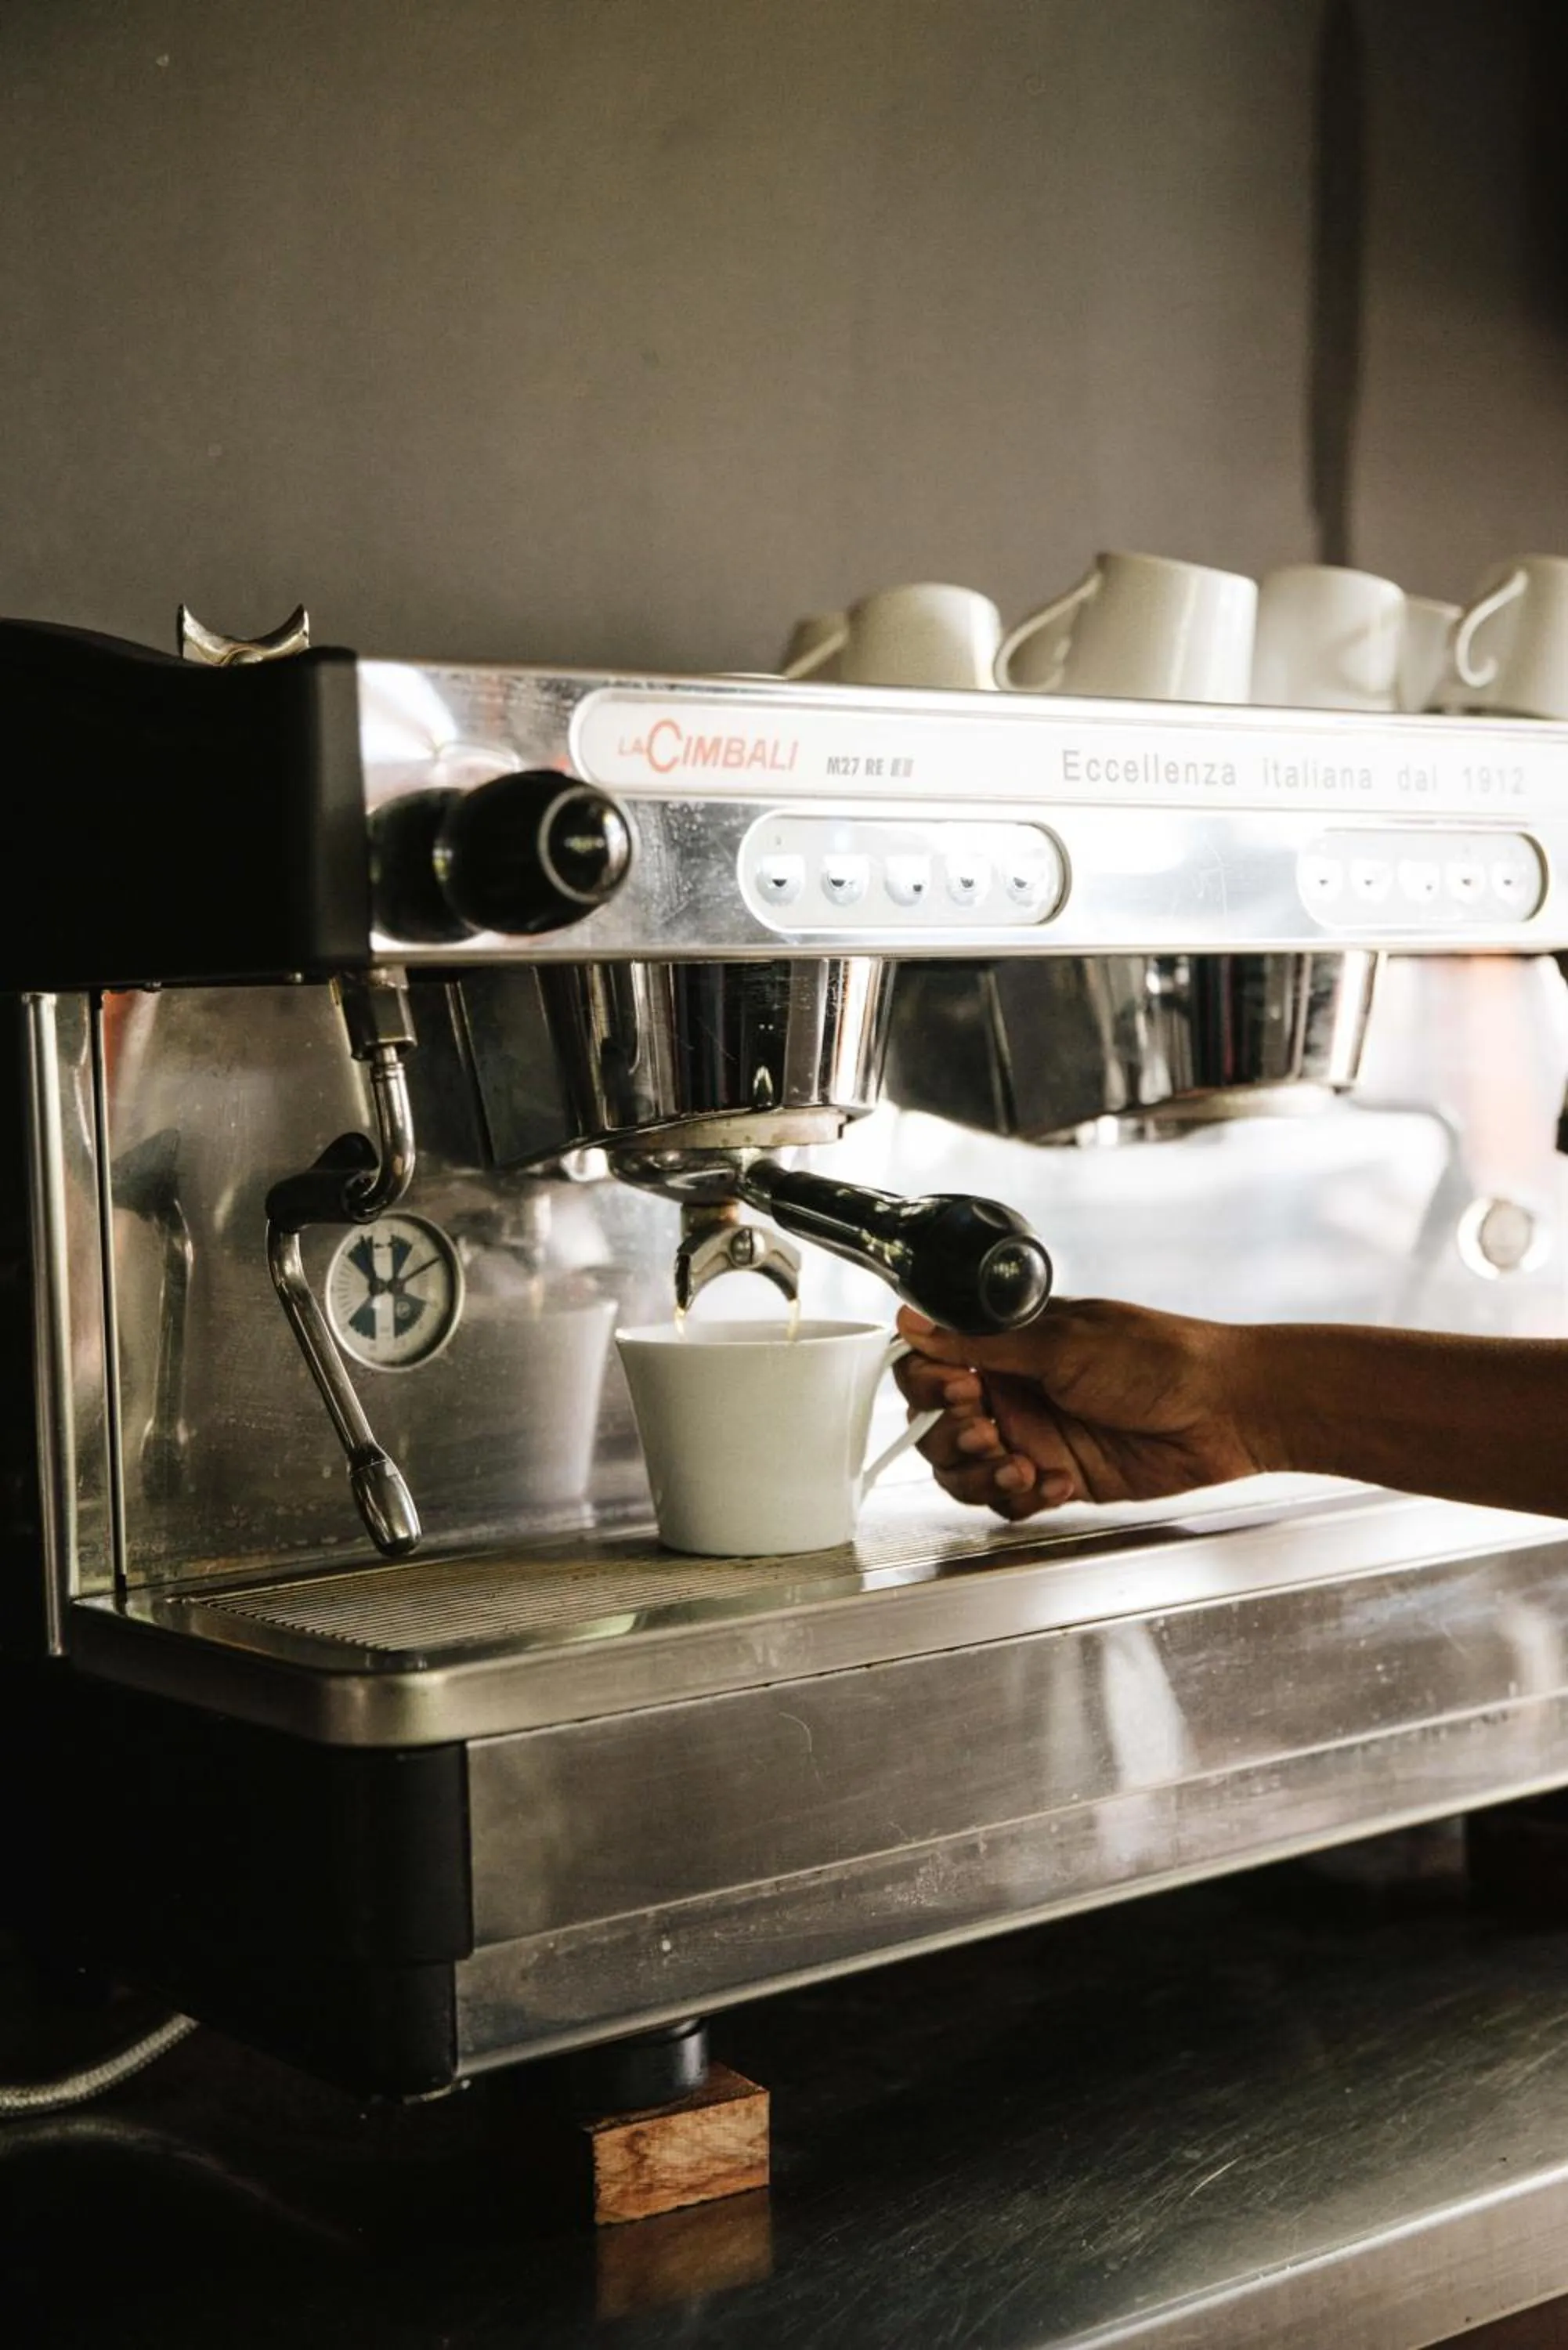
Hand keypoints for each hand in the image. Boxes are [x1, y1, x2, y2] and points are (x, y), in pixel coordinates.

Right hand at [892, 1298, 1271, 1519]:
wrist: (1223, 1409)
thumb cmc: (1156, 1357)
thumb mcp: (1061, 1342)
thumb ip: (982, 1342)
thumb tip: (912, 1319)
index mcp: (1007, 1345)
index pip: (931, 1364)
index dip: (927, 1383)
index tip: (956, 1388)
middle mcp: (1012, 1391)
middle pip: (935, 1425)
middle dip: (951, 1435)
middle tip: (989, 1429)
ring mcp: (1034, 1437)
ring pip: (965, 1471)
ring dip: (981, 1474)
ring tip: (1021, 1467)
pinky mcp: (1058, 1479)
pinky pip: (1011, 1501)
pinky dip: (1023, 1498)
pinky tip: (1060, 1483)